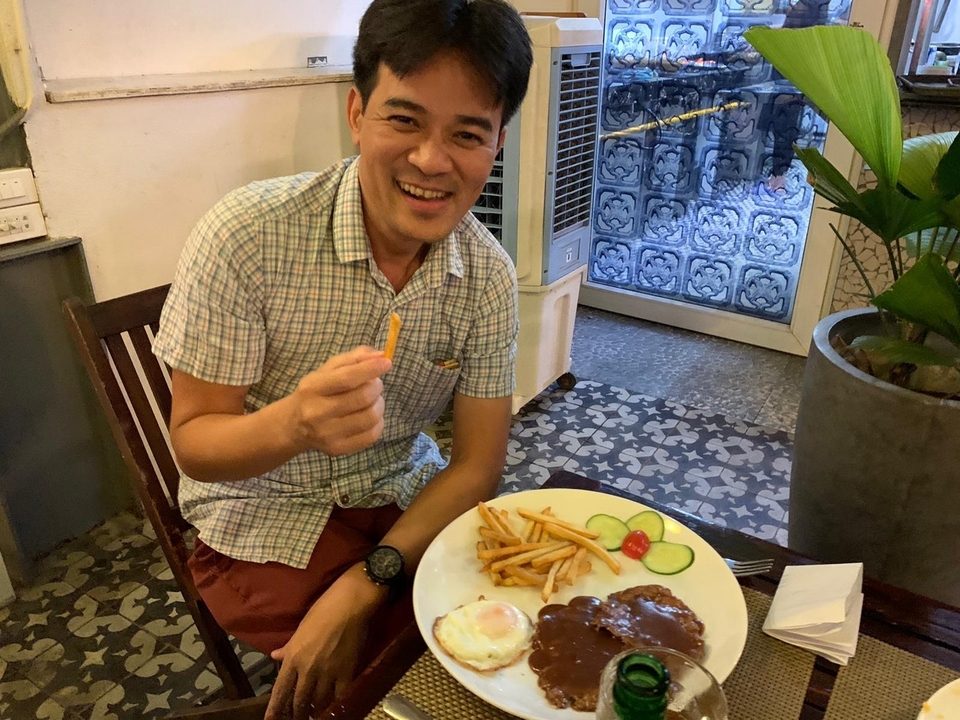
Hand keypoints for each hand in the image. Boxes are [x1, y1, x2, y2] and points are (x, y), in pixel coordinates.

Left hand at [265, 567, 385, 719]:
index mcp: (293, 658)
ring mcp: (327, 673)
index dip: (274, 709)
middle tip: (297, 719)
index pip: (280, 690)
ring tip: (314, 715)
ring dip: (315, 711)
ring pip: (319, 701)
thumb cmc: (322, 611)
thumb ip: (288, 647)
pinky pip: (339, 696)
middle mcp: (307, 670)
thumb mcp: (300, 629)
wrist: (348, 605)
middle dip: (297, 713)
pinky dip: (335, 703)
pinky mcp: (346, 672)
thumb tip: (275, 655)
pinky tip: (334, 707)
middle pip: (299, 700)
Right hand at [290, 346, 390, 456]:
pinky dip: (378, 423)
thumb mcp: (328, 370)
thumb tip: (381, 355)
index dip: (370, 369)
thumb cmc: (316, 392)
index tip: (387, 363)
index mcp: (312, 388)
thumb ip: (354, 358)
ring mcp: (327, 434)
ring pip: (370, 417)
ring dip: (379, 404)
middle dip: (376, 386)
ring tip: (372, 400)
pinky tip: (370, 416)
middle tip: (375, 383)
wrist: (294, 425)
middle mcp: (317, 413)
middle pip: (362, 397)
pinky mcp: (338, 449)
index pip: (346, 378)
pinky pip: (372, 436)